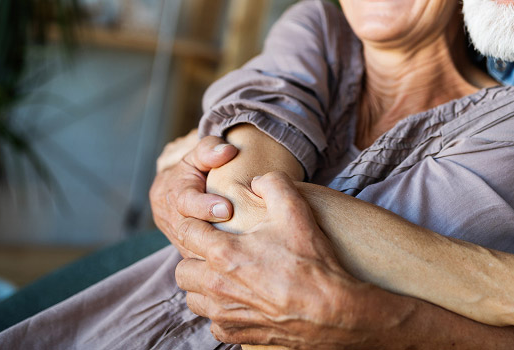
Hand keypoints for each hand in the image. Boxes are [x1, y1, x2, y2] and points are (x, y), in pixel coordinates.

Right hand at [149, 135, 237, 257]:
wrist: (178, 191)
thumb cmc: (195, 170)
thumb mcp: (199, 155)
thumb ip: (210, 150)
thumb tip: (228, 151)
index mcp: (173, 193)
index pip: (185, 202)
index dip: (204, 206)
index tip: (227, 208)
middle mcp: (172, 220)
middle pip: (189, 232)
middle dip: (213, 235)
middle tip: (238, 235)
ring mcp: (179, 240)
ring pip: (195, 253)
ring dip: (216, 256)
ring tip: (243, 255)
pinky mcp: (189, 254)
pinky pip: (203, 264)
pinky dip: (218, 266)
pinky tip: (239, 266)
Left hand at [175, 172, 379, 349]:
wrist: (331, 310)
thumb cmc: (311, 261)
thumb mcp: (295, 210)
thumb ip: (272, 184)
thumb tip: (257, 180)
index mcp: (223, 254)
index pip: (186, 231)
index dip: (196, 221)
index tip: (210, 222)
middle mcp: (216, 286)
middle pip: (182, 268)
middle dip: (194, 256)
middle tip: (216, 249)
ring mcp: (224, 314)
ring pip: (193, 298)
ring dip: (203, 285)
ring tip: (225, 275)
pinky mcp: (235, 334)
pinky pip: (213, 323)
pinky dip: (220, 312)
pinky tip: (240, 300)